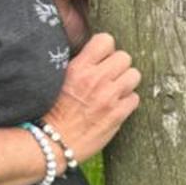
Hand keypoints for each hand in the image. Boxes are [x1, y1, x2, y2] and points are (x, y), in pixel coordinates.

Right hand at [45, 32, 140, 160]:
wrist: (52, 143)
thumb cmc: (50, 112)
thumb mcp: (57, 80)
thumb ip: (77, 65)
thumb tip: (93, 55)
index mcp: (79, 68)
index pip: (106, 40)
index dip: (105, 49)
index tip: (101, 58)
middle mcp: (96, 79)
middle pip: (125, 57)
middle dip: (118, 66)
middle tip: (109, 76)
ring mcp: (109, 97)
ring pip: (134, 75)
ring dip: (126, 82)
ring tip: (114, 91)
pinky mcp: (118, 115)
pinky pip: (135, 98)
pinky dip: (127, 102)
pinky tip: (115, 107)